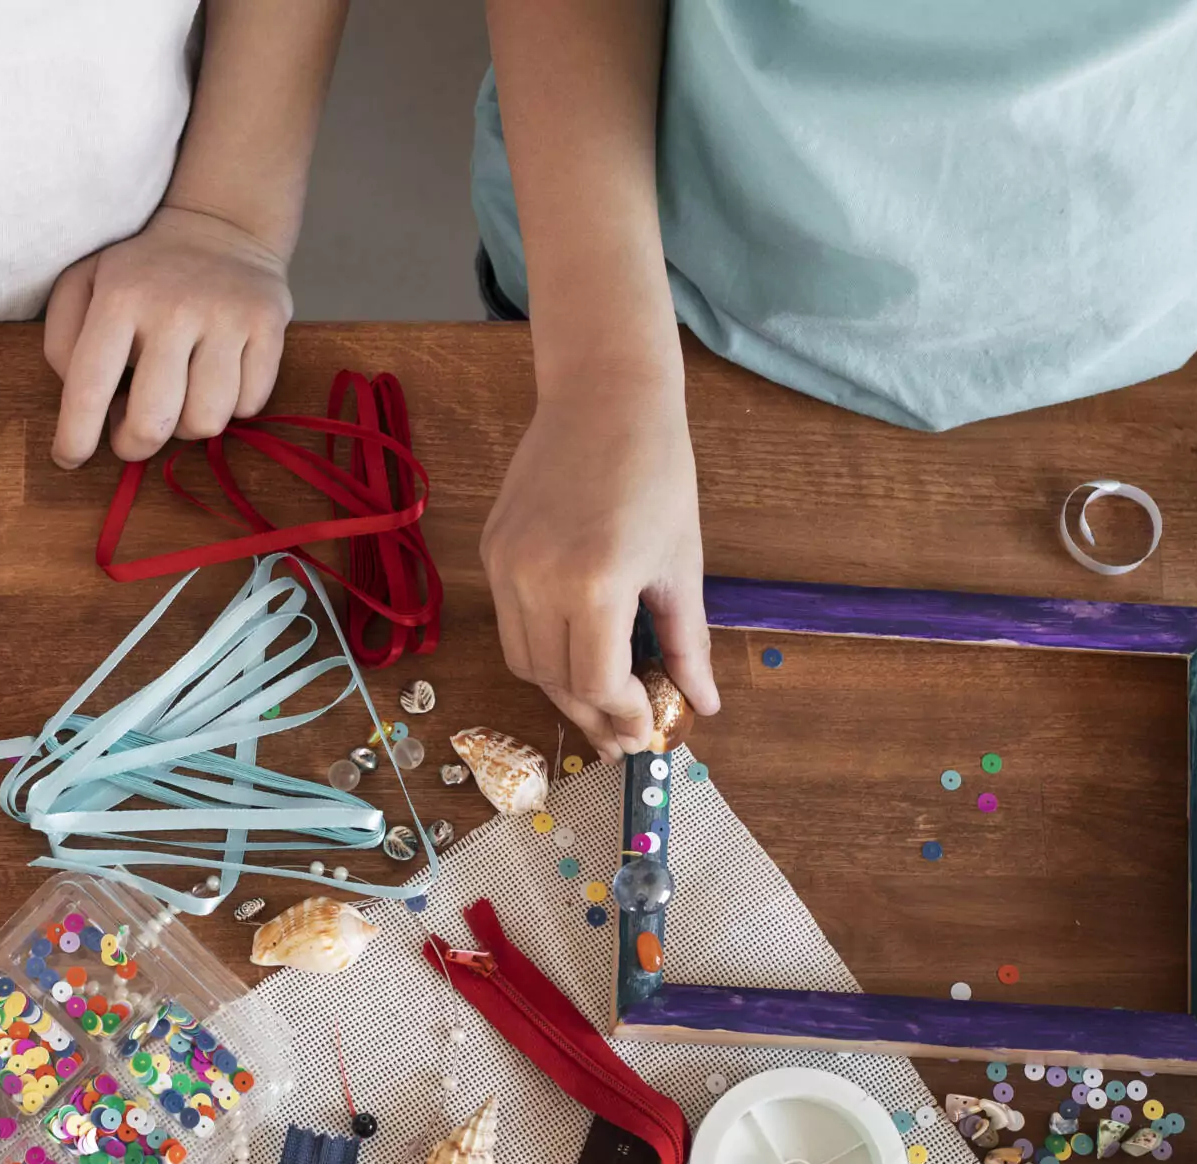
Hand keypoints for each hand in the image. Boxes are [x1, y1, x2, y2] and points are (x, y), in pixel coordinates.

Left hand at [44, 205, 291, 468]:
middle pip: (153, 422)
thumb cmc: (140, 272)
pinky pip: (250, 405)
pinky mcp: (268, 325)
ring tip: (178, 398)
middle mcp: (175, 308)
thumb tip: (85, 405)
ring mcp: (227, 317)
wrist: (220, 226)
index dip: (75, 438)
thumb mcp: (82, 285)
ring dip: (187, 427)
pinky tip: (216, 380)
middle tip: (131, 434)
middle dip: (135, 445)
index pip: (88, 388)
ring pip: (206, 422)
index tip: (68, 459)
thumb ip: (64, 343)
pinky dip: (232, 407)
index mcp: (119, 297)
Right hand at [482, 371, 721, 755]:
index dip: (624, 715)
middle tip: (623, 733)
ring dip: (561, 688)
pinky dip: (541, 647)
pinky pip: (510, 622)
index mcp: (595, 583)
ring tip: (598, 697)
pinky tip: (572, 647)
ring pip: (523, 660)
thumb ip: (688, 643)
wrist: (604, 396)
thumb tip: (705, 704)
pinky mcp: (491, 551)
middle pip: (553, 681)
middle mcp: (538, 579)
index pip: (596, 683)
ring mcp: (506, 565)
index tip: (647, 728)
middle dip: (591, 714)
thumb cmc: (657, 472)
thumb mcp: (682, 564)